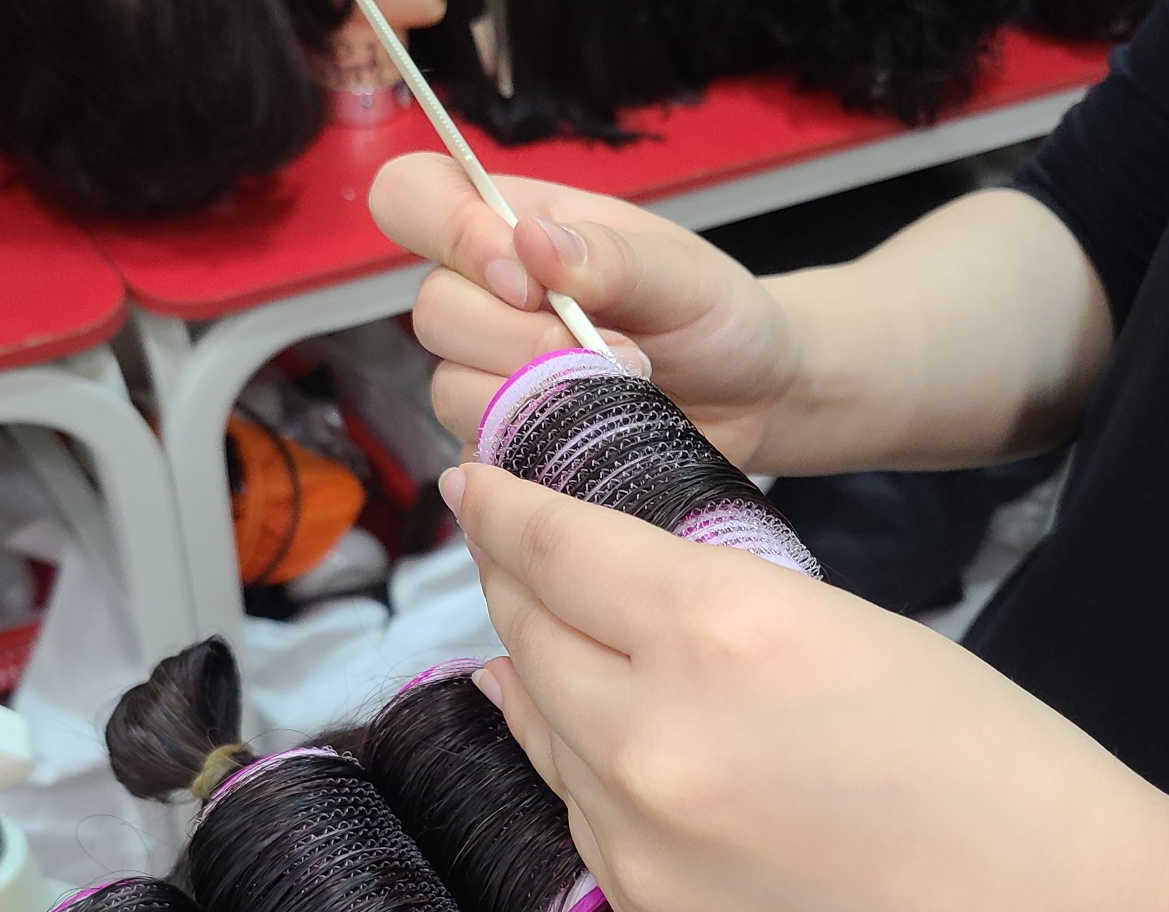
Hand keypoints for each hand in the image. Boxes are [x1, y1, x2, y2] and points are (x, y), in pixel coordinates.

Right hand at [368, 153, 800, 468]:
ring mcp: (489, 379)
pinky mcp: (506, 448)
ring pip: (449, 390)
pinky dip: (539, 449)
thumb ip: (608, 255)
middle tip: (607, 348)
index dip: (449, 234)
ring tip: (619, 391)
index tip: (526, 277)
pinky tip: (596, 436)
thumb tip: (528, 241)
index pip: (414, 198)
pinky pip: (481, 456)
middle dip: (518, 338)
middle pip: (430, 311)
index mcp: (514, 228)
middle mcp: (487, 300)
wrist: (754, 399)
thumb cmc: (715, 317)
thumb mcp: (680, 272)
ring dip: (536, 396)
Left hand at [440, 462, 1168, 911]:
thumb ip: (714, 611)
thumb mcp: (854, 633)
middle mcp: (655, 742)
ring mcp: (643, 854)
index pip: (561, 547)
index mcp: (726, 633)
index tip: (476, 484)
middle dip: (508, 584)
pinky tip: (606, 759)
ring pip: (544, 738)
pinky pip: (587, 830)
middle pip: (528, 638)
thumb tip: (611, 602)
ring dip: (537, 683)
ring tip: (534, 648)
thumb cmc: (1002, 772)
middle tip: (501, 553)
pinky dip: (587, 780)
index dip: (505, 507)